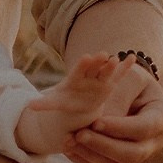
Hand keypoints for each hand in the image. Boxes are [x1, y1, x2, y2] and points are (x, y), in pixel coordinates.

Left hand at [17, 51, 134, 155]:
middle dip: (97, 62)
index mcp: (75, 79)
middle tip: (102, 55)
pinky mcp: (109, 84)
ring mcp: (99, 79)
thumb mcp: (56, 102)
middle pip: (93, 68)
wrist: (79, 102)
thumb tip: (29, 106)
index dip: (82, 65)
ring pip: (106, 71)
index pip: (78, 71)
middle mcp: (88, 76)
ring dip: (112, 65)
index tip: (86, 57)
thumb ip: (45, 103)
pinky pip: (118, 75)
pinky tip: (132, 57)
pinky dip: (125, 67)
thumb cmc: (66, 101)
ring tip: (117, 58)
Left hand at [61, 72, 162, 162]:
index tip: (96, 122)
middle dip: (103, 146)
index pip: (144, 128)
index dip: (120, 128)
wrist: (129, 91)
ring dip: (89, 154)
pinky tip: (68, 147)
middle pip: (131, 154)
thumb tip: (99, 124)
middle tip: (79, 134)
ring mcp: (136, 154)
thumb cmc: (133, 81)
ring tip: (68, 140)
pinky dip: (83, 159)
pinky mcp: (118, 160)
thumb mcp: (130, 79)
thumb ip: (119, 97)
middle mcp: (153, 142)